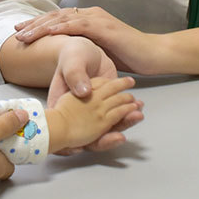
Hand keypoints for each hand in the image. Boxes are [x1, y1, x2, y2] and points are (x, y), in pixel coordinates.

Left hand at [16, 6, 162, 74]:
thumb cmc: (128, 55)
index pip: (58, 20)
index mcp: (88, 20)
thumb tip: (67, 61)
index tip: (20, 32)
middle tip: (16, 32)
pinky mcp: (105, 28)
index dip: (38, 25)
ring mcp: (97, 19)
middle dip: (34, 24)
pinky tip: (49, 31)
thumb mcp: (100, 52)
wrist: (153, 54)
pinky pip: (79, 25)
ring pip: (63, 19)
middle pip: (56, 17)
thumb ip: (84, 51)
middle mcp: (90, 15)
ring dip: (42, 26)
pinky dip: (63, 27)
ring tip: (25, 34)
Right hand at [47, 38, 143, 153]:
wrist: (84, 49)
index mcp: (61, 104)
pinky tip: (137, 110)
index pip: (60, 130)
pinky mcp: (105, 105)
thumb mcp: (71, 62)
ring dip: (122, 124)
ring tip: (135, 116)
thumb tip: (83, 92)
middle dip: (104, 139)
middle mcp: (76, 111)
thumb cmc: (73, 55)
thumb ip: (75, 76)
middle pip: (86, 134)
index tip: (77, 149)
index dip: (68, 145)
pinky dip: (127, 114)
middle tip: (118, 136)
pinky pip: (116, 116)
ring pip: (105, 127)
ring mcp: (91, 110)